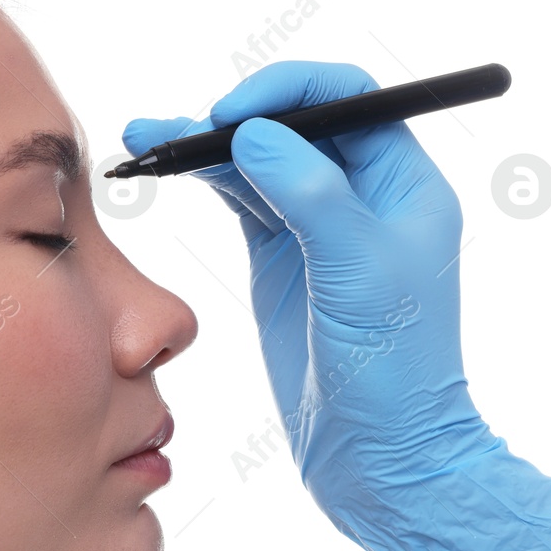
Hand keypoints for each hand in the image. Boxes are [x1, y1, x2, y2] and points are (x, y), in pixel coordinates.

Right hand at [122, 60, 550, 550]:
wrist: (380, 458)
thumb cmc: (394, 372)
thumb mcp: (358, 273)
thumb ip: (311, 195)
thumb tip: (257, 133)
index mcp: (402, 186)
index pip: (348, 101)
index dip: (291, 91)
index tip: (235, 113)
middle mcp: (362, 197)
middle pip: (295, 124)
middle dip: (237, 115)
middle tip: (184, 130)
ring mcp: (317, 229)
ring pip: (258, 161)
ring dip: (207, 145)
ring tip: (147, 135)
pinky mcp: (281, 262)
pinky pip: (240, 201)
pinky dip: (202, 180)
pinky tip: (163, 167)